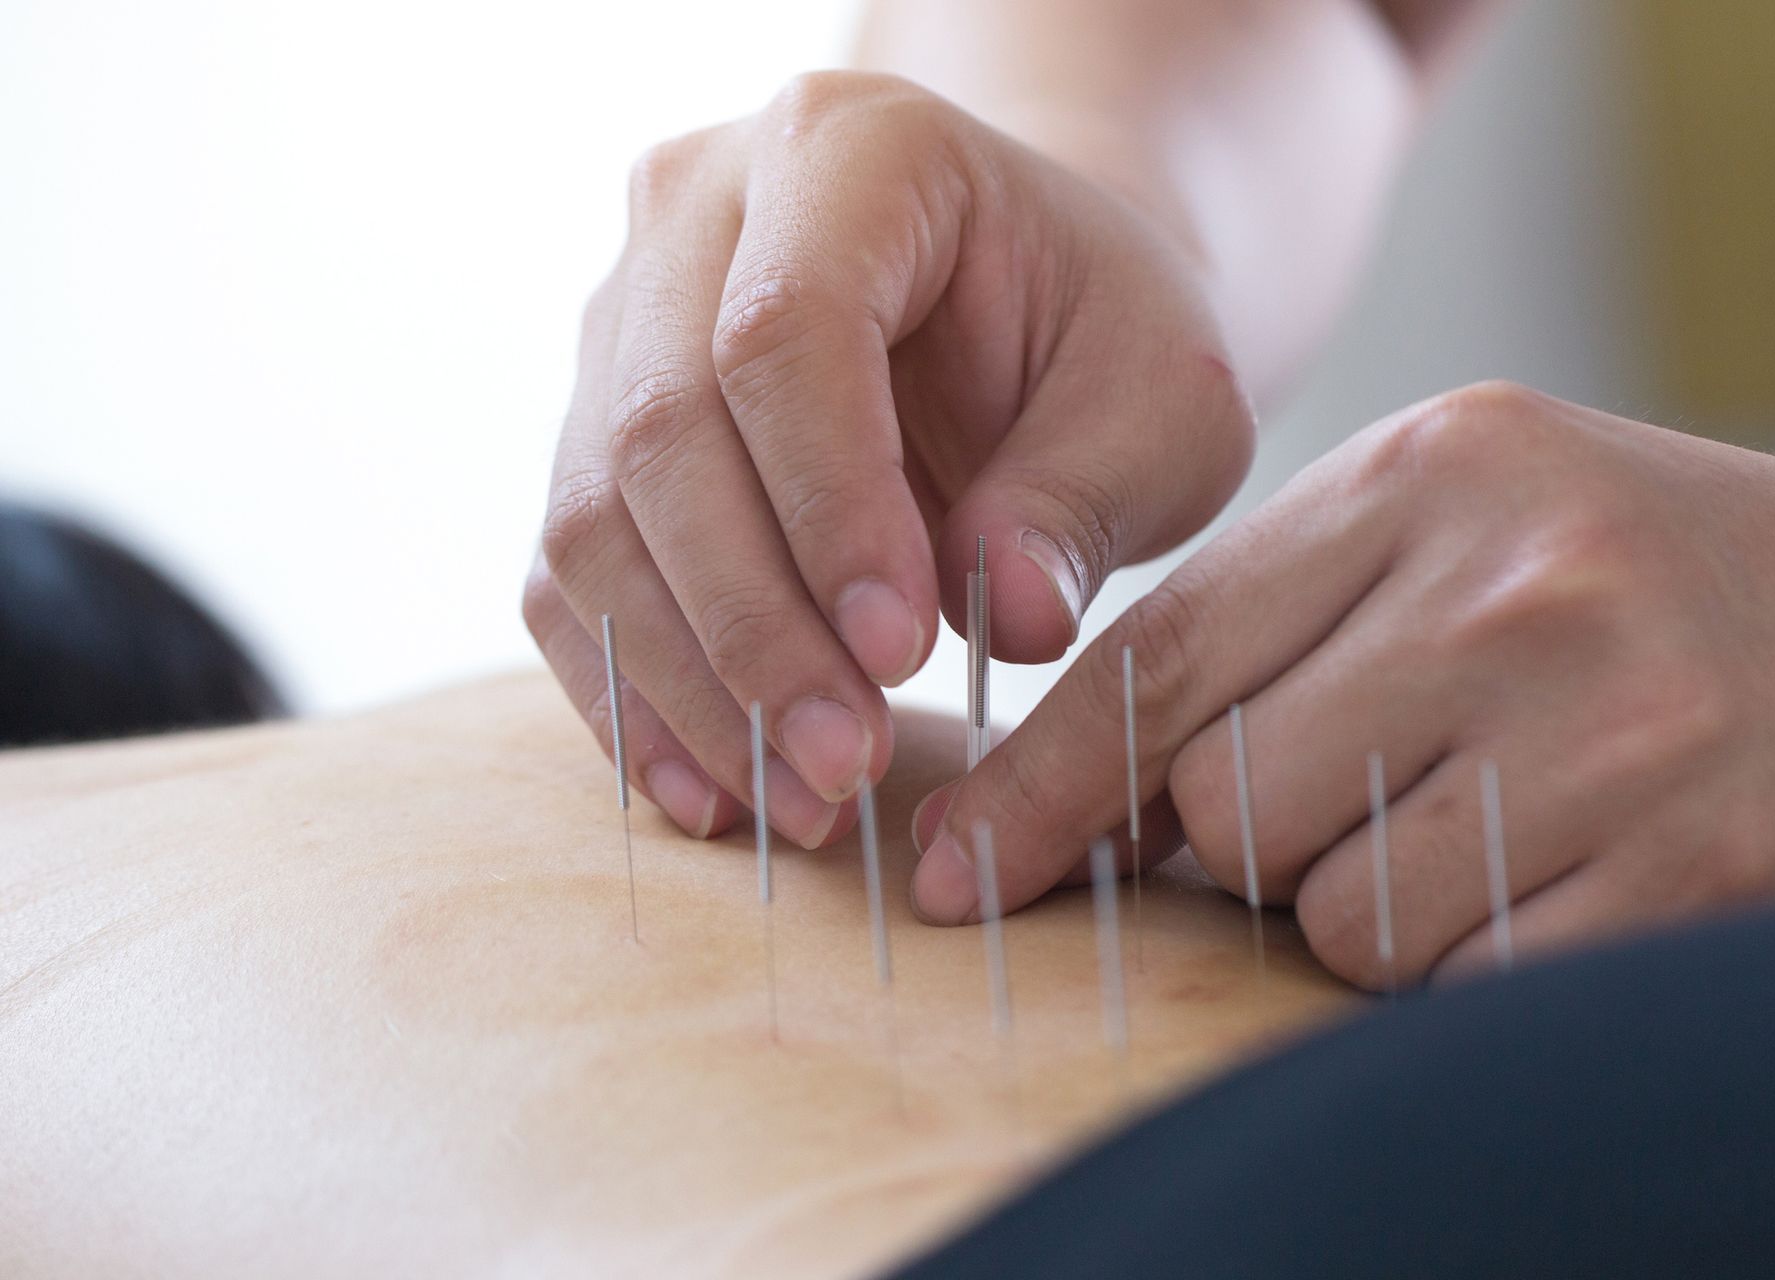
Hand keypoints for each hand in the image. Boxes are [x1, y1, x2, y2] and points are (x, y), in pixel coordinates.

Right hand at [523, 72, 1252, 847]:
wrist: (1025, 304)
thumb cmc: (1100, 334)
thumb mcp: (1160, 399)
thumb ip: (1088, 495)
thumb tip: (1011, 620)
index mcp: (847, 148)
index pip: (783, 332)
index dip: (828, 507)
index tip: (902, 656)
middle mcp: (696, 210)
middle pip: (662, 430)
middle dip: (750, 626)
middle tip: (843, 766)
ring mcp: (622, 315)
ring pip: (593, 514)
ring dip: (685, 683)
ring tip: (794, 801)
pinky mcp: (593, 425)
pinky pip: (567, 573)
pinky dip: (628, 692)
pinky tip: (710, 790)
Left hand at [912, 381, 1774, 986]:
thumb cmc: (1650, 586)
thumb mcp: (1464, 530)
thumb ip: (1283, 629)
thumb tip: (1100, 809)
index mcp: (1435, 470)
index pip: (1162, 654)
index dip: (1040, 784)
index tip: (957, 871)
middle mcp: (1517, 583)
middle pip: (1228, 802)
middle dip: (1260, 840)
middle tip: (1380, 788)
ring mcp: (1614, 725)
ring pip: (1337, 916)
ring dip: (1379, 907)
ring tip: (1500, 820)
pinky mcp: (1689, 870)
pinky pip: (1463, 981)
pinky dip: (1478, 958)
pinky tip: (1569, 871)